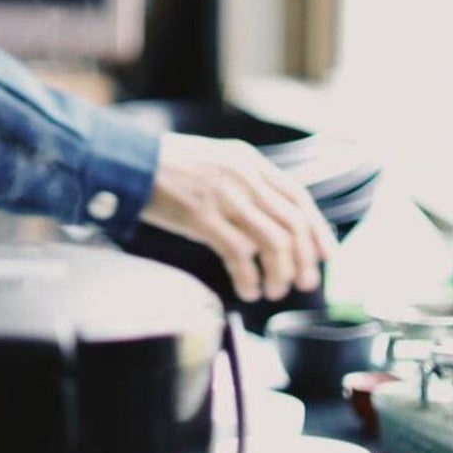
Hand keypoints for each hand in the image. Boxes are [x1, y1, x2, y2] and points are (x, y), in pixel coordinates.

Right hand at [140, 132, 331, 303]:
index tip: (325, 256)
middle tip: (303, 284)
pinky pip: (240, 255)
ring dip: (280, 274)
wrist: (127, 161)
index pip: (299, 198)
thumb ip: (244, 182)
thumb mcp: (215, 160)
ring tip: (273, 292)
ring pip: (273, 243)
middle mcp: (243, 176)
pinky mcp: (201, 218)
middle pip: (292, 225)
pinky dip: (249, 278)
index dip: (318, 230)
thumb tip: (270, 222)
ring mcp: (224, 196)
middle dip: (304, 261)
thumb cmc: (166, 167)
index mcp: (249, 161)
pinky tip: (248, 290)